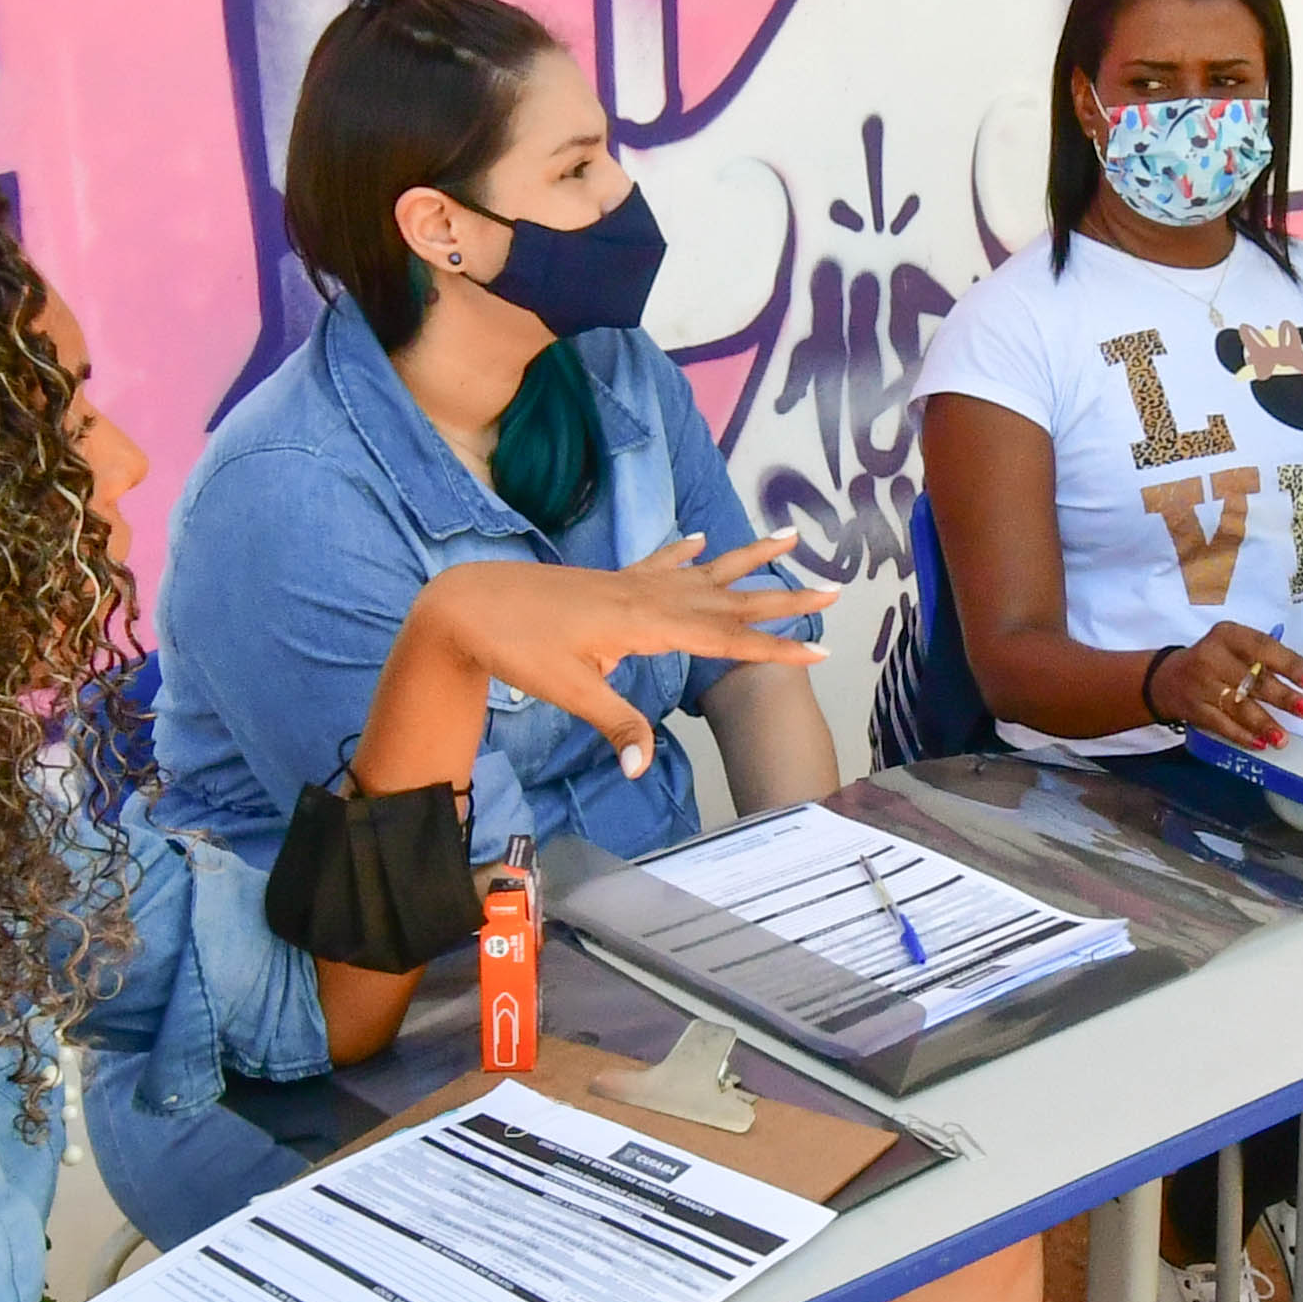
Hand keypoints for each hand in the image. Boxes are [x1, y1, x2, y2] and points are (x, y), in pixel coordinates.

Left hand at [409, 540, 836, 778]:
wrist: (469, 604)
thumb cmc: (515, 648)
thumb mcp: (567, 690)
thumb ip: (614, 723)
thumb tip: (642, 766)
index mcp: (645, 623)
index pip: (723, 638)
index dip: (773, 647)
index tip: (819, 649)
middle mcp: (647, 596)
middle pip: (729, 598)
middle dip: (783, 596)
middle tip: (833, 590)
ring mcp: (630, 584)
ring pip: (703, 571)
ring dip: (747, 558)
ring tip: (789, 535)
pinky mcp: (610, 581)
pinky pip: (659, 562)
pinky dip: (683, 551)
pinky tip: (700, 539)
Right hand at [1151, 620, 1302, 751]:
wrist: (1167, 678)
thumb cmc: (1216, 660)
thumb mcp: (1235, 646)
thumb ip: (1265, 658)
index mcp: (1228, 635)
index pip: (1264, 648)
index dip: (1292, 665)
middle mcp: (1212, 656)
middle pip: (1253, 678)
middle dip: (1283, 696)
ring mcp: (1201, 684)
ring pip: (1237, 705)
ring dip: (1263, 723)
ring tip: (1283, 738)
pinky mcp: (1194, 708)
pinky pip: (1221, 724)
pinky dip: (1242, 735)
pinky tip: (1260, 743)